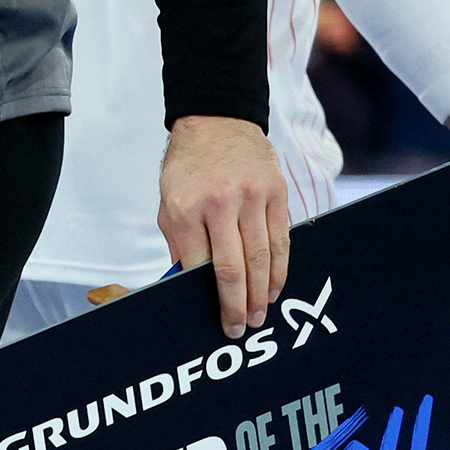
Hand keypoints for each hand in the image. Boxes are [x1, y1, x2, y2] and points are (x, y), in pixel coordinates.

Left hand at [157, 114, 291, 338]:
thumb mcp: (169, 201)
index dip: (208, 296)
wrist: (216, 121)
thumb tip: (188, 284)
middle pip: (232, 268)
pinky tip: (276, 287)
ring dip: (263, 293)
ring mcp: (250, 197)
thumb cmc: (188, 168)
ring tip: (260, 315)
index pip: (198, 264)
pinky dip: (280, 268)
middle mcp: (218, 203)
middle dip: (237, 305)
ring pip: (261, 258)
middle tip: (240, 328)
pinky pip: (281, 240)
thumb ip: (180, 242)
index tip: (215, 318)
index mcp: (183, 207)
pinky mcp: (276, 193)